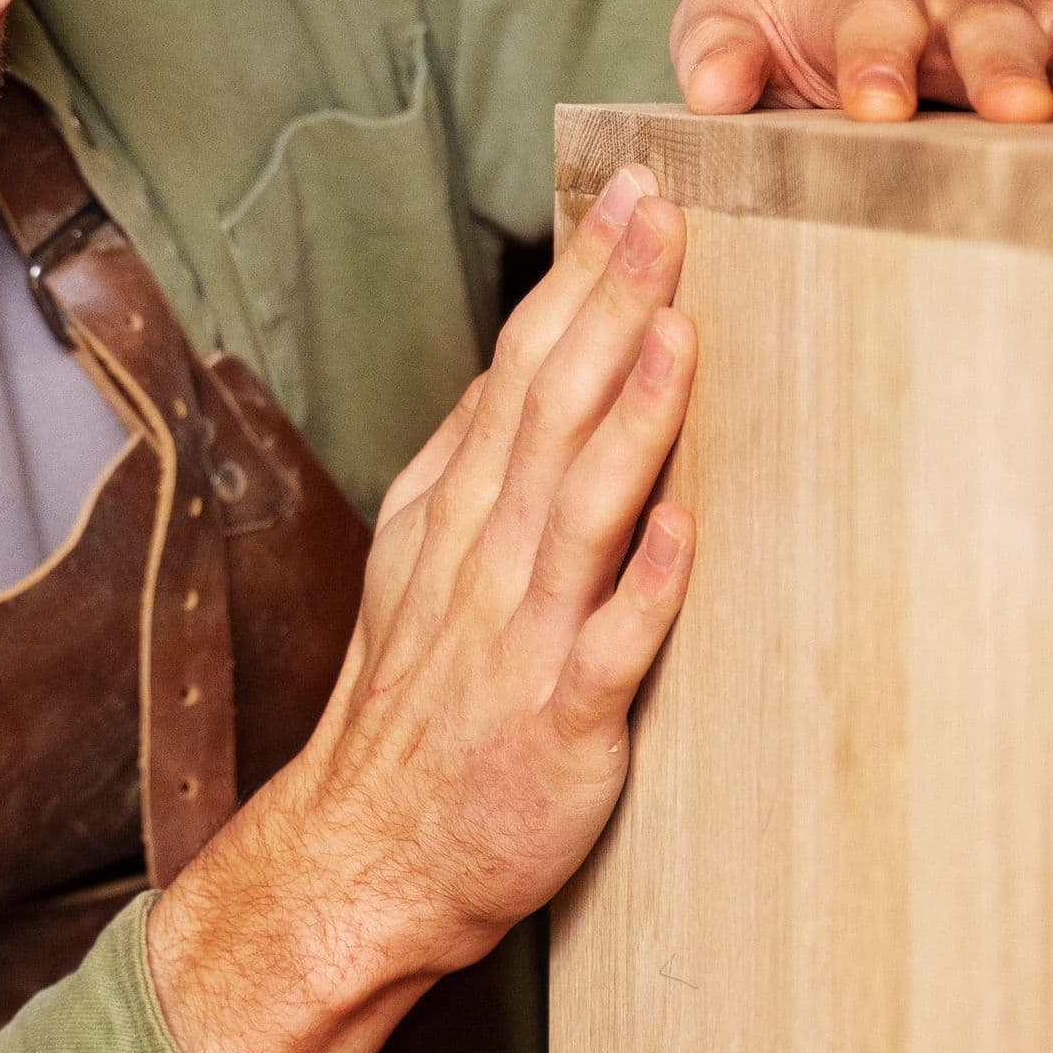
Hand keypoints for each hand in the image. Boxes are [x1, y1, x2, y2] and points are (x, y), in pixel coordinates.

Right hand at [149, 164, 696, 1052]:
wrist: (365, 862)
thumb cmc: (416, 718)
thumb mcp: (419, 571)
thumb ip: (474, 474)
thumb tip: (524, 371)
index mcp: (452, 515)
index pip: (520, 369)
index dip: (577, 277)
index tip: (629, 190)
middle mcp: (482, 560)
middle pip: (548, 410)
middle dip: (609, 304)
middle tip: (663, 209)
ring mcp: (519, 639)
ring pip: (578, 509)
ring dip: (630, 418)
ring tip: (678, 330)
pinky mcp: (560, 723)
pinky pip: (608, 647)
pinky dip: (645, 586)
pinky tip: (688, 527)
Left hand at [671, 0, 1052, 125]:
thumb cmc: (824, 12)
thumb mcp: (747, 13)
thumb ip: (715, 42)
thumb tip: (706, 90)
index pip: (872, 26)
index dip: (873, 63)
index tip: (873, 106)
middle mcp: (973, 0)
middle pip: (992, 29)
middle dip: (1007, 66)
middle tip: (1021, 110)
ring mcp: (1051, 13)